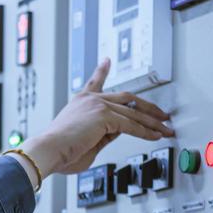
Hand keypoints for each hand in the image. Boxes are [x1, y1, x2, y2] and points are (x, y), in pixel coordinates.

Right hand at [20, 59, 173, 178]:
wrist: (47, 151)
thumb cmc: (59, 151)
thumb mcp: (85, 140)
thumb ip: (102, 134)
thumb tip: (117, 133)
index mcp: (80, 102)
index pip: (94, 82)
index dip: (102, 70)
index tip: (107, 61)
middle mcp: (90, 99)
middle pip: (126, 98)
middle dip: (146, 107)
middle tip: (160, 113)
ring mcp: (98, 105)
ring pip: (133, 112)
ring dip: (152, 122)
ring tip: (165, 129)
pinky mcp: (105, 116)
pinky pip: (132, 125)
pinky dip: (146, 131)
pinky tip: (155, 136)